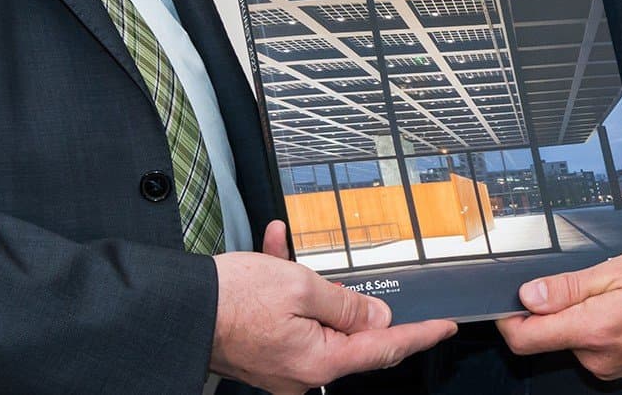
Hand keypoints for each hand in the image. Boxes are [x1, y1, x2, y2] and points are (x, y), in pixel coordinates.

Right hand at [210, 221, 456, 394]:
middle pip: (348, 334)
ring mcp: (281, 365)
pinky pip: (285, 316)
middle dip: (351, 299)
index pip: (384, 347)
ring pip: (313, 316)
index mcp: (319, 362)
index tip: (444, 325)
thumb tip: (375, 320)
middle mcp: (302, 373)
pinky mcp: (262, 350)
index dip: (418, 333)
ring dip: (307, 281)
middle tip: (368, 280)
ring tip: (288, 252)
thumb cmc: (232, 299)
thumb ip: (345, 304)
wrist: (177, 309)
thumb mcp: (300, 287)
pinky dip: (283, 284)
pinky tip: (274, 248)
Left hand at [494, 247, 621, 380]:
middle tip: (585, 280)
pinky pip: (592, 346)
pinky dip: (597, 325)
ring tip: (613, 290)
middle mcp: (598, 357)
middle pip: (547, 336)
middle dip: (554, 308)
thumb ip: (568, 286)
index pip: (526, 338)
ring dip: (579, 315)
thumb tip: (528, 295)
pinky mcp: (620, 367)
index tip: (506, 299)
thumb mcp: (620, 269)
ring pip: (571, 339)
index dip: (507, 318)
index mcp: (594, 329)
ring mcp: (610, 366)